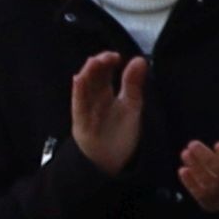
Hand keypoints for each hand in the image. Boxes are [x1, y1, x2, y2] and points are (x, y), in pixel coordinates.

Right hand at [63, 51, 147, 174]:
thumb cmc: (120, 133)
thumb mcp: (132, 106)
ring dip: (88, 74)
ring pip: (84, 88)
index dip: (107, 62)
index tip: (116, 56)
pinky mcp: (82, 122)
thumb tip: (140, 59)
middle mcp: (93, 98)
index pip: (103, 72)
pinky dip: (78, 92)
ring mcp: (86, 109)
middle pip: (93, 77)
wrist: (112, 161)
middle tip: (108, 57)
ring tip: (94, 62)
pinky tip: (79, 79)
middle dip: (98, 65)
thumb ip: (133, 84)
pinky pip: (79, 105)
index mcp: (105, 93)